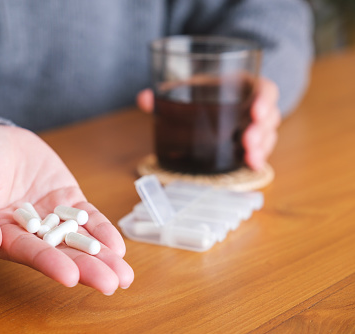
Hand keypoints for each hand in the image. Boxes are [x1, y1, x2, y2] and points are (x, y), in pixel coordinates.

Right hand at [0, 123, 133, 294]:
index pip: (25, 251)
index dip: (48, 263)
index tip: (70, 276)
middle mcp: (28, 232)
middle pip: (59, 253)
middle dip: (86, 269)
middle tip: (111, 284)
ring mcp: (51, 216)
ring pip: (77, 240)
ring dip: (101, 257)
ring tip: (124, 276)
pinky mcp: (67, 200)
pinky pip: (87, 217)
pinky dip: (102, 230)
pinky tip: (118, 246)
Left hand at [136, 77, 280, 170]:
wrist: (211, 97)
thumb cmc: (203, 89)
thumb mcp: (190, 86)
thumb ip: (169, 91)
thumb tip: (144, 98)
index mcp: (245, 85)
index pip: (265, 90)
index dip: (265, 100)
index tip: (256, 111)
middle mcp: (255, 105)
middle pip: (270, 116)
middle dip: (261, 130)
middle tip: (247, 140)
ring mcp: (255, 126)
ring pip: (267, 136)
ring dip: (261, 148)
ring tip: (250, 158)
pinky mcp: (249, 143)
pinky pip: (260, 150)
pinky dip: (257, 159)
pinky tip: (251, 166)